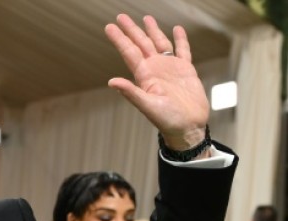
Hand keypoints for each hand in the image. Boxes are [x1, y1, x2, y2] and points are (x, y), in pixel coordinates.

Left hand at [105, 14, 208, 150]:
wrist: (188, 127)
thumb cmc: (167, 120)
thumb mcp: (147, 106)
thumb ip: (131, 92)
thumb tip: (111, 81)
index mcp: (144, 76)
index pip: (129, 52)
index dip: (120, 39)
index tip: (110, 27)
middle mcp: (155, 69)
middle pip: (141, 44)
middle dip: (131, 30)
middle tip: (121, 16)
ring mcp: (170, 68)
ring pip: (160, 44)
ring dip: (152, 31)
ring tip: (146, 18)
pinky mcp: (186, 70)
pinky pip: (182, 50)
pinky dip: (180, 39)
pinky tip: (176, 29)